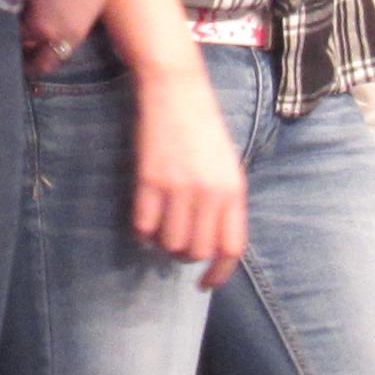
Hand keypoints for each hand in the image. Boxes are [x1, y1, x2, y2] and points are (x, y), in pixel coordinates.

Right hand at [128, 64, 248, 289]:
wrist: (177, 90)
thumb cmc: (203, 129)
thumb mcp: (227, 166)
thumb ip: (224, 203)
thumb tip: (211, 244)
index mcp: (234, 190)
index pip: (230, 248)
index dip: (218, 274)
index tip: (204, 285)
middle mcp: (209, 193)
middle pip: (197, 251)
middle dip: (184, 256)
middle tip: (175, 244)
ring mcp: (179, 187)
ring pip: (169, 243)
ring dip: (162, 244)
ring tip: (160, 228)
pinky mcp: (150, 180)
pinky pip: (143, 225)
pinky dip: (141, 230)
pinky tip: (143, 220)